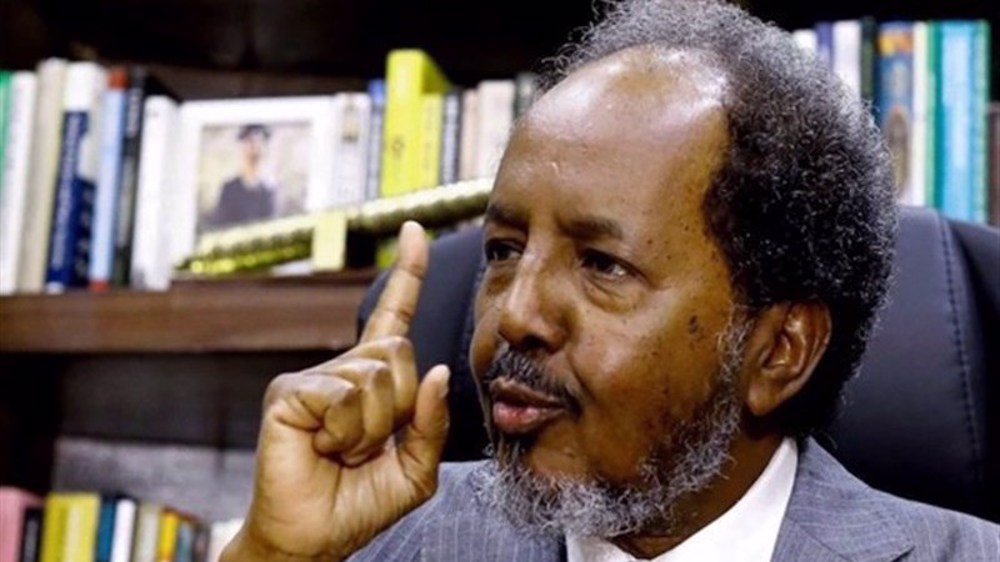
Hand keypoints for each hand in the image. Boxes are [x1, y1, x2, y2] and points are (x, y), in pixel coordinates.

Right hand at [222, 222, 450, 561]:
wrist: (314, 537)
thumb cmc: (360, 503)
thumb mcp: (415, 467)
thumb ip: (432, 422)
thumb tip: (435, 370)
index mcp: (374, 380)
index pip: (394, 316)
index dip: (408, 274)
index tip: (413, 232)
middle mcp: (343, 369)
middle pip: (401, 355)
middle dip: (399, 410)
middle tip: (367, 445)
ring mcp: (314, 377)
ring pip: (376, 377)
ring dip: (371, 429)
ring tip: (342, 451)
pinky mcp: (289, 392)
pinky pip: (344, 396)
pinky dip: (345, 432)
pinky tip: (322, 447)